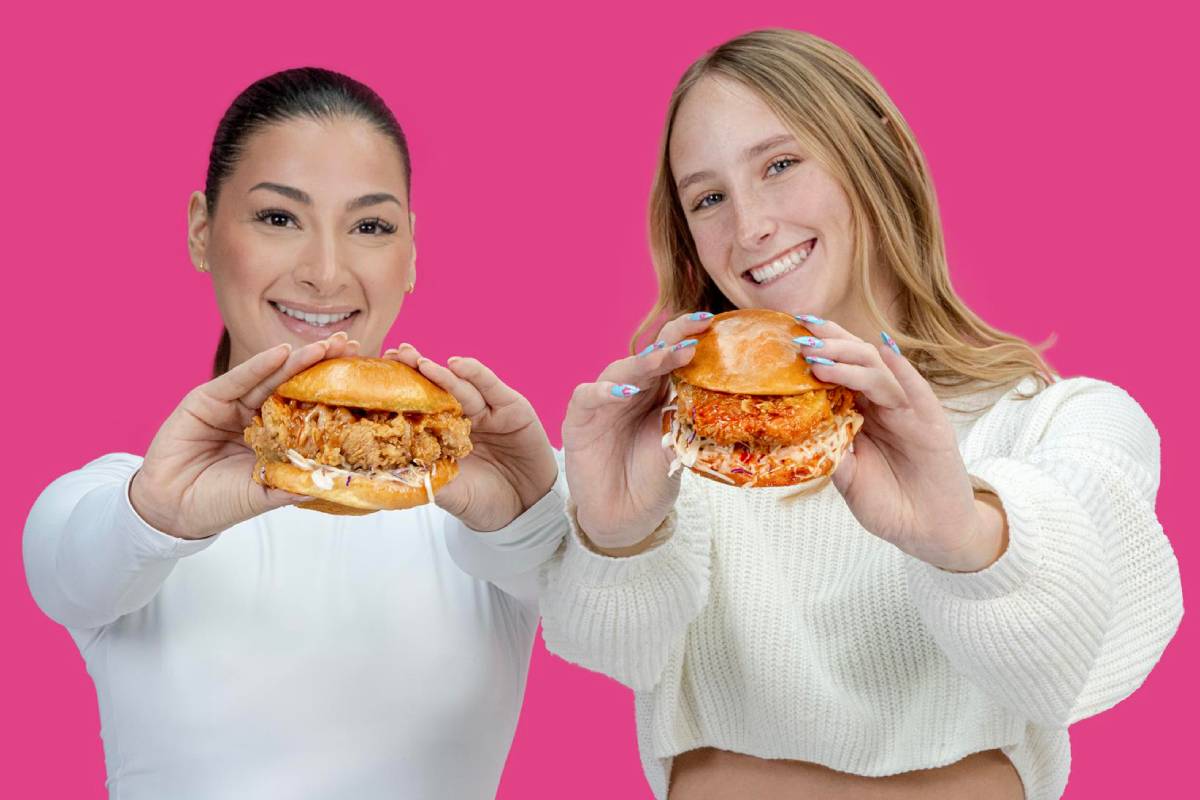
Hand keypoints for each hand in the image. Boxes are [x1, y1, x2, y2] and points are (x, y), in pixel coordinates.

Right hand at [129, 333, 360, 539]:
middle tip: (348, 345)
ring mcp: (232, 405)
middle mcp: (255, 415)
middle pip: (292, 384)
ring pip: (269, 377)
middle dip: (320, 364)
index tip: (361, 377)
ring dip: (296, 359)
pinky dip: (258, 366)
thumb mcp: (265, 493)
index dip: (331, 392)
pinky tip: (281, 353)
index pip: (307, 407)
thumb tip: (339, 482)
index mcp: (274, 435)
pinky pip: (236, 380)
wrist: (172, 510)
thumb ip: (295, 483)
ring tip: (323, 346)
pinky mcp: (206, 399)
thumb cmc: (219, 502)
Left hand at [383, 344, 556, 531]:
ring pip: (463, 386)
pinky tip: (457, 364)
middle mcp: (466, 418)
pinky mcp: (514, 408)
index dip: (402, 391)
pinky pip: (493, 387)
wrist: (526, 512)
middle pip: (439, 388)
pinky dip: (475, 374)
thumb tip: (393, 474)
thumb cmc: (485, 503)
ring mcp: (490, 411)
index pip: (421, 407)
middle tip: (397, 354)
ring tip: (421, 362)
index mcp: (446, 435)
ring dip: (442, 371)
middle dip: (417, 370)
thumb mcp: (451, 495)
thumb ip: (428, 481)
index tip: (378, 376)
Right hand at [561, 312, 715, 551]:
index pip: (672, 356)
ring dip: (642, 363)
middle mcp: (630, 390)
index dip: (687, 337)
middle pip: (647, 356)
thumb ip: (691, 424)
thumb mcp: (679, 449)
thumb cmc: (652, 479)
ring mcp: (602, 403)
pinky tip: (623, 393)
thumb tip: (725, 403)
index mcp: (658, 392)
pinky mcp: (578, 421)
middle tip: (693, 335)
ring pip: (619, 371)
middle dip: (670, 343)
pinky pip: (587, 397)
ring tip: (664, 357)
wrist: (623, 518)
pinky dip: (603, 392)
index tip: (710, 323)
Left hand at [793, 317, 1004, 571]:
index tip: (790, 335)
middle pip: (859, 360)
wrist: (928, 532)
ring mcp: (908, 411)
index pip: (840, 371)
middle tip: (801, 336)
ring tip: (819, 357)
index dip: (820, 351)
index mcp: (862, 413)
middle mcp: (883, 405)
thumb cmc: (887, 504)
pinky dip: (901, 370)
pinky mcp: (932, 423)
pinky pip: (915, 391)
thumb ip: (830, 452)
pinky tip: (885, 351)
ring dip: (850, 359)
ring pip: (880, 371)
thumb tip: (797, 431)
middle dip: (830, 344)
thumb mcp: (848, 479)